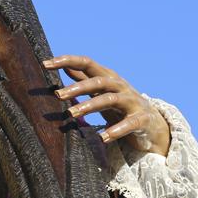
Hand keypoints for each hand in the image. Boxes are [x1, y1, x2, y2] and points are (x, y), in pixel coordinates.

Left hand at [43, 54, 170, 155]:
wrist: (153, 124)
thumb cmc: (120, 105)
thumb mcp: (102, 91)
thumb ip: (85, 79)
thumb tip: (65, 66)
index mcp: (107, 76)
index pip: (86, 62)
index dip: (67, 60)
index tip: (45, 63)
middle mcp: (119, 85)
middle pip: (98, 80)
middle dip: (77, 87)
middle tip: (57, 95)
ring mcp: (132, 101)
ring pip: (110, 99)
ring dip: (89, 105)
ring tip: (72, 114)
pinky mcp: (141, 119)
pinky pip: (129, 123)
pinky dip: (116, 130)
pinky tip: (103, 137)